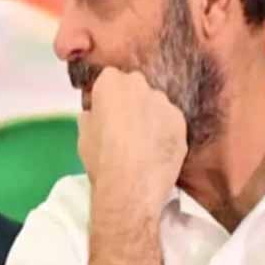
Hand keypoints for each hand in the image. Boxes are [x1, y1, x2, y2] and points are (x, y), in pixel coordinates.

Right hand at [78, 67, 187, 215]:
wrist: (131, 185)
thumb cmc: (100, 158)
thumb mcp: (83, 134)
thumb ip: (92, 116)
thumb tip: (96, 114)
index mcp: (110, 83)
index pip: (110, 78)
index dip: (108, 97)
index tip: (106, 113)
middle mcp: (140, 85)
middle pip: (136, 87)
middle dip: (131, 102)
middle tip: (124, 128)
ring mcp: (164, 102)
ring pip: (155, 104)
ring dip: (150, 117)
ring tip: (142, 145)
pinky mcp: (181, 121)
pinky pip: (170, 122)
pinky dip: (165, 133)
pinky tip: (156, 153)